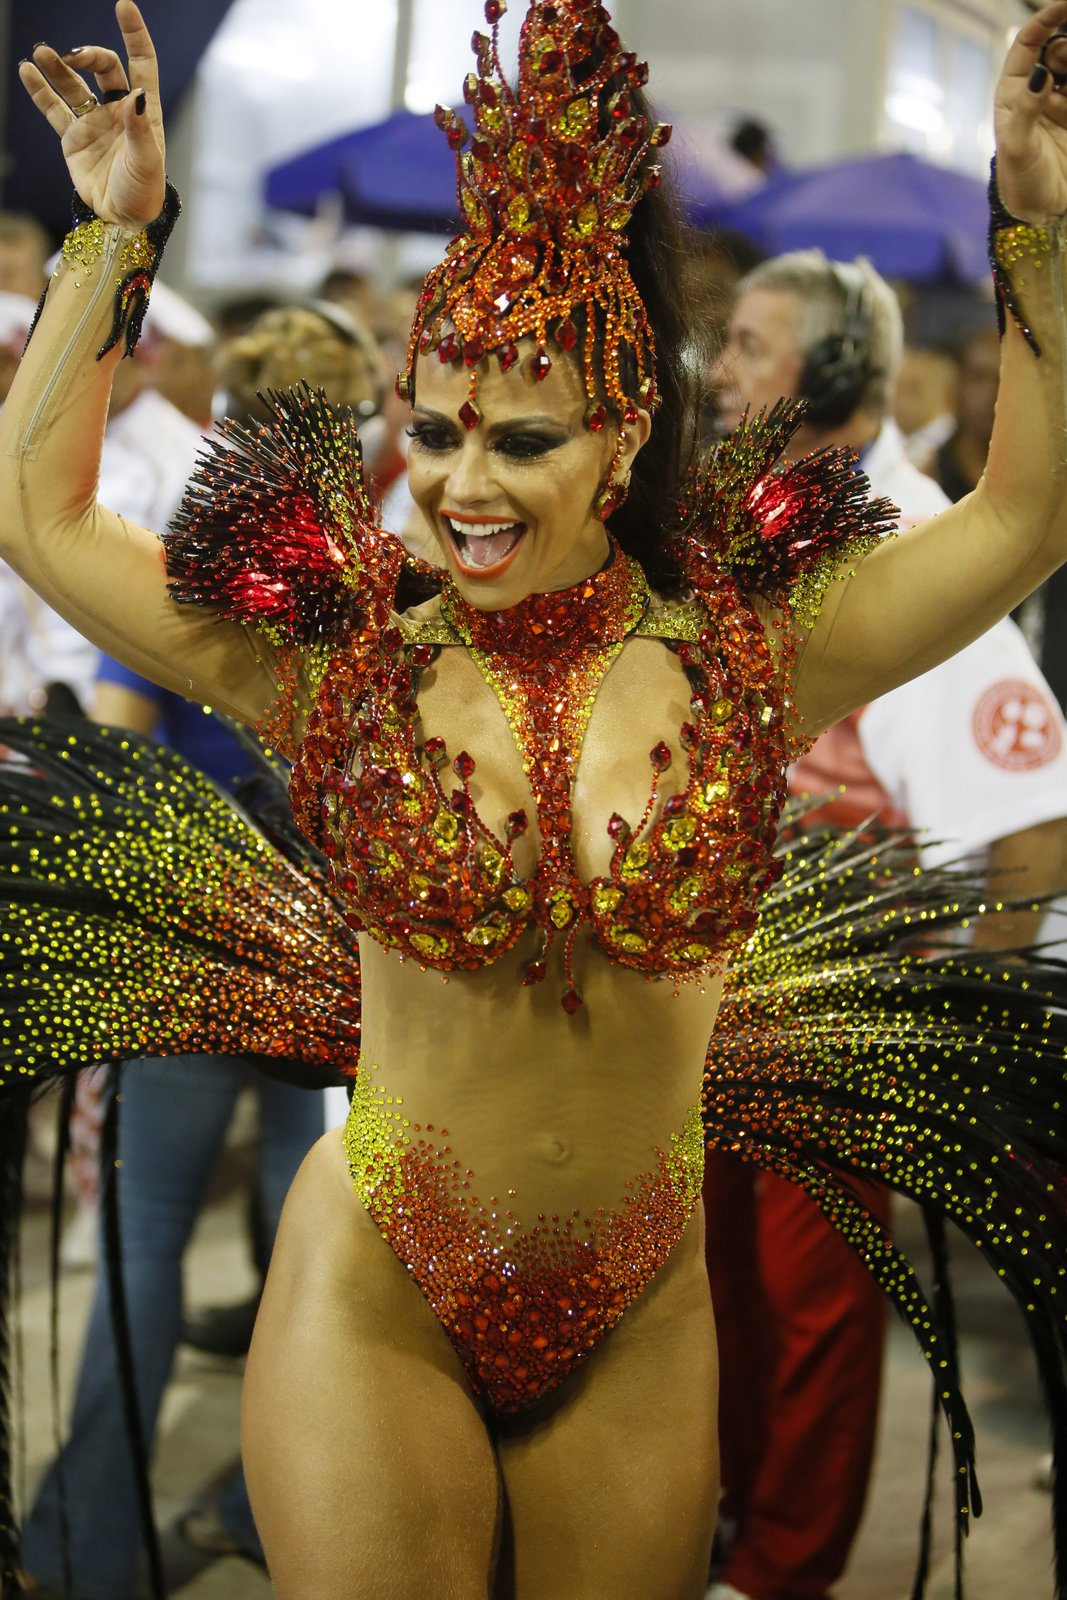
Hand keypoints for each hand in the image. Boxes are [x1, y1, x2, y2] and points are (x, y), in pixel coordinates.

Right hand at [18, 0, 164, 230]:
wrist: (122, 220)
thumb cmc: (143, 193)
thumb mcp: (147, 162)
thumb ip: (140, 128)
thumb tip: (135, 93)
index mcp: (144, 110)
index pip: (141, 62)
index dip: (134, 34)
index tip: (124, 6)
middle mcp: (119, 110)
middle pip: (104, 68)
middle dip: (88, 56)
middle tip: (71, 56)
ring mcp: (94, 122)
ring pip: (73, 84)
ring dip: (58, 66)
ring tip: (39, 54)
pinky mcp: (73, 138)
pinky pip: (54, 108)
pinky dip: (40, 89)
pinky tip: (27, 71)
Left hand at [995, 1, 1066, 223]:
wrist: (1042, 212)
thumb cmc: (1020, 181)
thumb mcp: (1019, 146)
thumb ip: (1028, 108)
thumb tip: (1040, 72)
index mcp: (1014, 92)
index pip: (1028, 44)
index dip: (1045, 21)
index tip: (1065, 5)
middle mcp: (1038, 91)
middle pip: (1059, 51)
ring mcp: (1061, 103)